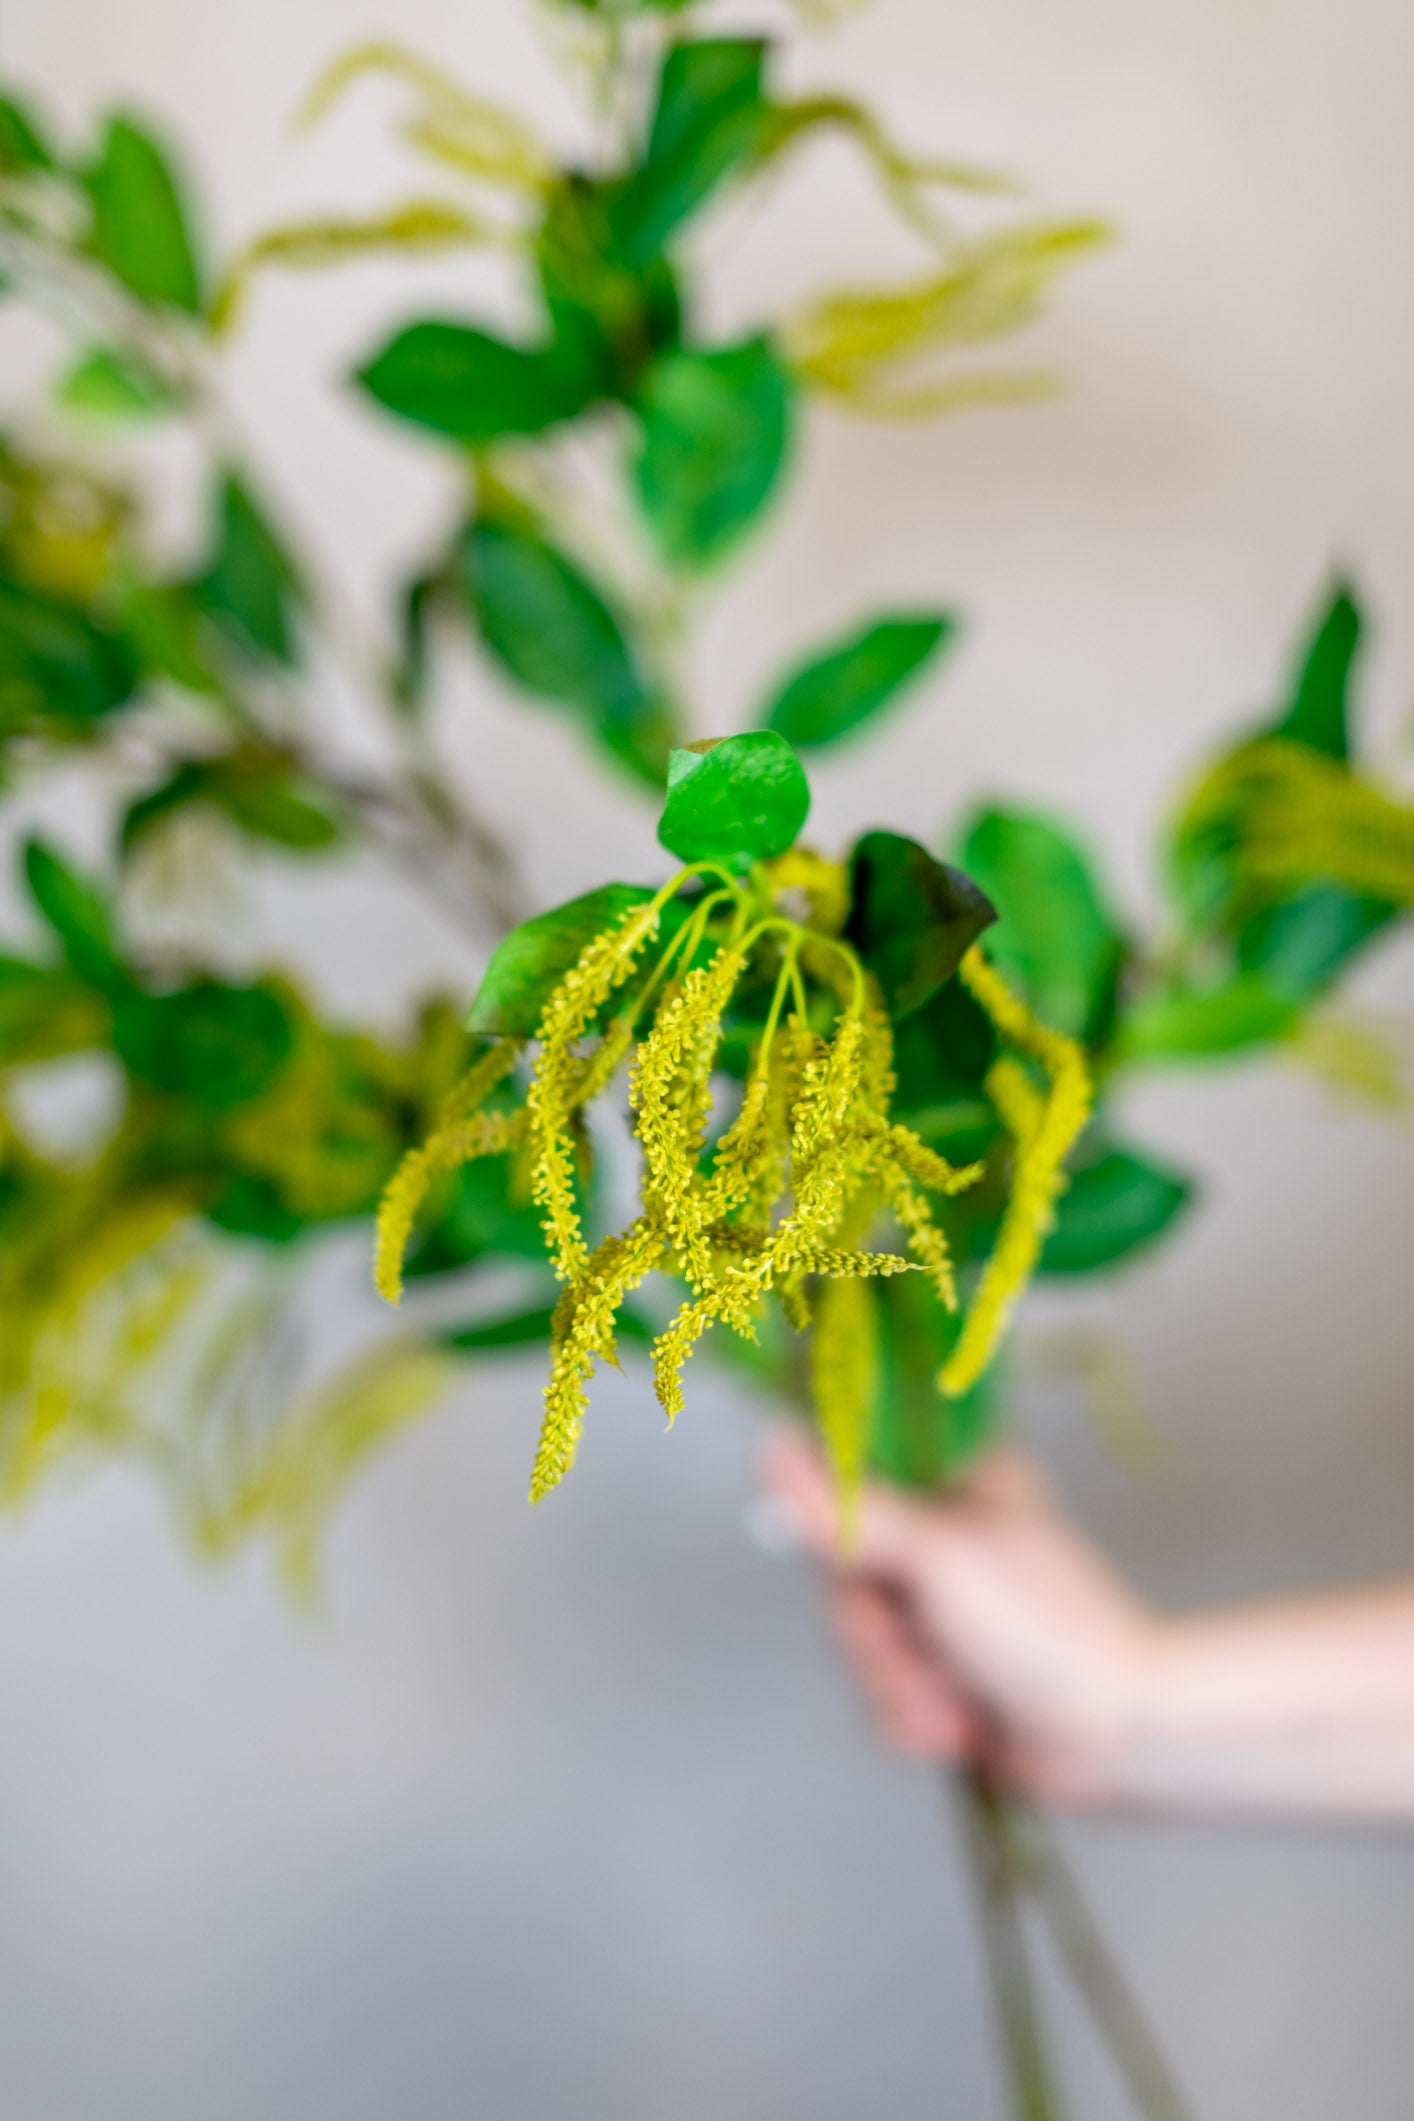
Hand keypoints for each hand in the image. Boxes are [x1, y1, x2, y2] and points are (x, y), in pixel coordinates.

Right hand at [763, 1431, 1160, 1803]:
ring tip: (961, 1697)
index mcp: (950, 1483)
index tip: (868, 1569)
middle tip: (930, 1645)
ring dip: (902, 1687)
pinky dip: (915, 1720)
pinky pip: (877, 1696)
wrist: (1117, 1737)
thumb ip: (849, 1509)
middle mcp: (937, 1540)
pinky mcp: (934, 1673)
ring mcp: (935, 1611)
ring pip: (853, 1647)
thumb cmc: (1049, 1630)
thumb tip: (772, 1447)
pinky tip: (965, 1725)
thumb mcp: (939, 1556)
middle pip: (839, 1580)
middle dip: (879, 1637)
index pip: (843, 1486)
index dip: (838, 1540)